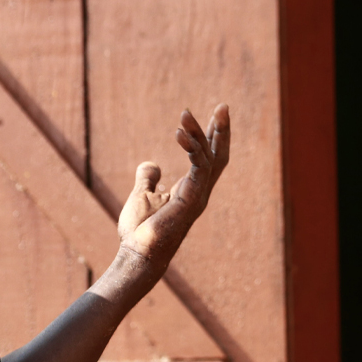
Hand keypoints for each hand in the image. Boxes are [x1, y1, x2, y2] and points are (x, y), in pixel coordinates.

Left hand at [117, 105, 229, 279]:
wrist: (138, 255)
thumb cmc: (140, 231)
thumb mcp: (141, 195)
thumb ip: (148, 177)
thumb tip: (152, 164)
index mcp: (193, 190)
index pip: (209, 158)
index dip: (214, 136)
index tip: (217, 114)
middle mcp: (200, 191)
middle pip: (218, 155)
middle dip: (222, 130)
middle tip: (223, 106)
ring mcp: (198, 196)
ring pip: (208, 157)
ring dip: (199, 133)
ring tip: (184, 114)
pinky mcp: (191, 199)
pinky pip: (198, 167)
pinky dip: (192, 148)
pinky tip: (180, 133)